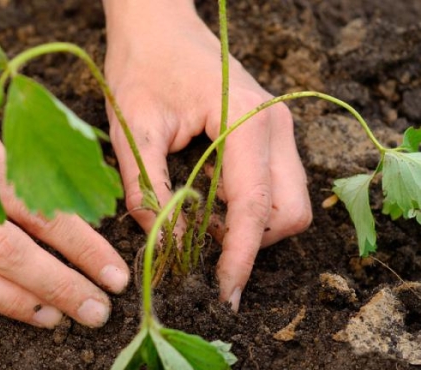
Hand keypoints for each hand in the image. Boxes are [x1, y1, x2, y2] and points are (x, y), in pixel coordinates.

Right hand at [0, 20, 128, 327]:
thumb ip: (11, 159)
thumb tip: (68, 204)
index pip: (34, 208)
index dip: (80, 245)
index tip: (112, 271)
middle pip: (4, 252)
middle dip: (58, 286)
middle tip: (98, 310)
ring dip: (19, 304)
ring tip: (59, 317)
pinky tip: (7, 305)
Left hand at [103, 1, 310, 309]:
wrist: (156, 25)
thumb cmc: (141, 67)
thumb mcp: (132, 130)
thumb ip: (148, 192)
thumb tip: (167, 247)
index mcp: (247, 121)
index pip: (256, 207)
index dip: (241, 256)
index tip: (224, 292)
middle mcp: (275, 126)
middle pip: (289, 213)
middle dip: (251, 242)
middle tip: (200, 244)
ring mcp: (278, 128)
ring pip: (288, 202)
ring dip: (250, 226)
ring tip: (199, 217)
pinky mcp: (269, 133)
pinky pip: (274, 186)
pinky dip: (248, 207)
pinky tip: (209, 198)